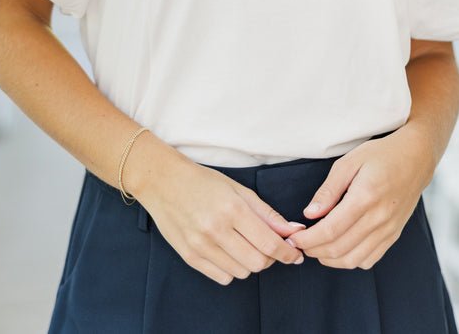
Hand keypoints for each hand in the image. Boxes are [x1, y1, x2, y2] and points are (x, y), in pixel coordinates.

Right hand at [135, 145, 305, 285]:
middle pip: (258, 262)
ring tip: (245, 244)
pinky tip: (229, 251)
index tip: (294, 253)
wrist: (163, 182)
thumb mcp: (238, 190)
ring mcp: (201, 246)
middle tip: (270, 246)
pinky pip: (222, 277)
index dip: (287, 252)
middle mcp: (216, 230)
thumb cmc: (203, 181)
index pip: (269, 243)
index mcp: (232, 209)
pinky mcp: (189, 257)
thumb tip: (293, 231)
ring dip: (250, 263)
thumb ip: (267, 213)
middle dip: (271, 258)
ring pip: (241, 272)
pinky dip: (232, 269)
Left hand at [286, 126, 434, 269]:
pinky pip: (369, 259)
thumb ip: (329, 189)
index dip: (308, 239)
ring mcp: (388, 230)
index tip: (293, 237)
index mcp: (365, 197)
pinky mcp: (394, 235)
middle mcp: (379, 218)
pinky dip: (349, 260)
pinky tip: (338, 248)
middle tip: (299, 242)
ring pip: (353, 259)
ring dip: (329, 259)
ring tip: (315, 247)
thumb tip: (310, 213)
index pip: (330, 230)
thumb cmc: (380, 155)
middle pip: (339, 248)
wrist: (416, 158)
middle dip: (313, 250)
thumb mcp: (349, 162)